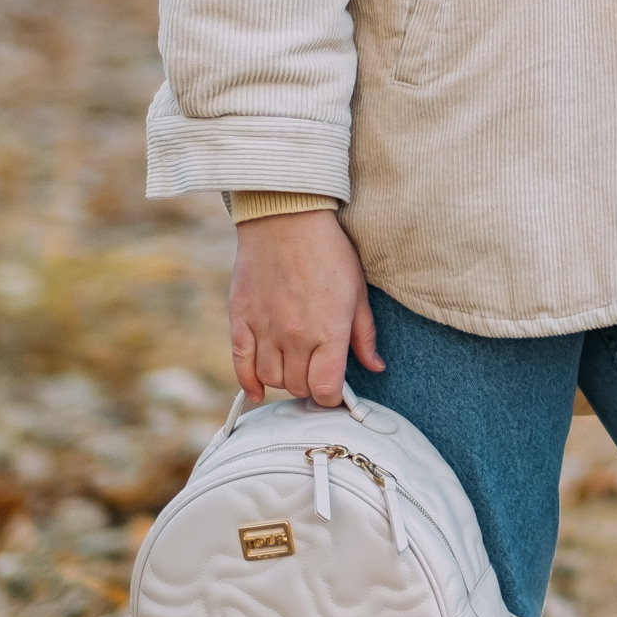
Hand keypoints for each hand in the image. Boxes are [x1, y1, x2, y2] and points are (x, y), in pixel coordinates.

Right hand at [228, 209, 383, 406]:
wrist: (286, 218)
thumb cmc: (329, 252)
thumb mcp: (358, 293)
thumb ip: (364, 336)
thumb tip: (375, 367)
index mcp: (328, 331)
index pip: (326, 389)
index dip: (332, 398)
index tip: (336, 392)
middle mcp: (295, 337)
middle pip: (298, 387)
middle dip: (310, 387)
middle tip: (317, 374)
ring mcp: (264, 330)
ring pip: (271, 379)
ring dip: (284, 380)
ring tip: (294, 367)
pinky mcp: (240, 320)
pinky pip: (240, 365)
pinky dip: (248, 383)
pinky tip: (258, 390)